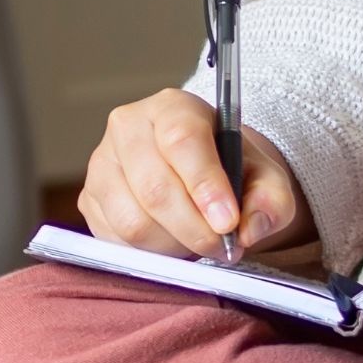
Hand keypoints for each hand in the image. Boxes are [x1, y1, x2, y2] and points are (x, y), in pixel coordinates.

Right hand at [79, 88, 315, 258]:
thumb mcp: (266, 180)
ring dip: (173, 246)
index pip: (182, 141)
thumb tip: (249, 230)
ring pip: (133, 222)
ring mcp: (102, 164)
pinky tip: (173, 243)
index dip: (205, 186)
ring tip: (198, 243)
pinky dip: (151, 254)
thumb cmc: (232, 173)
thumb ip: (271, 201)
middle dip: (194, 230)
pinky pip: (117, 241)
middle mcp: (128, 127)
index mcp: (173, 108)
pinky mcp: (91, 200)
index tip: (228, 222)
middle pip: (155, 189)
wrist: (202, 178)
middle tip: (223, 247)